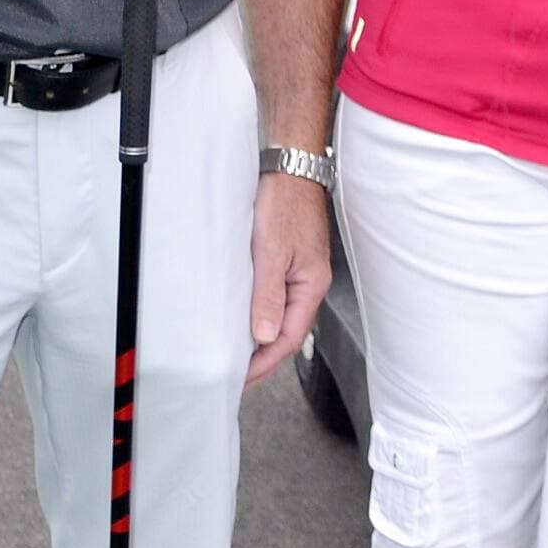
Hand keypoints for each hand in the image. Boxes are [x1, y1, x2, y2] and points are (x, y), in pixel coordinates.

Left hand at [246, 167, 332, 388]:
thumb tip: (264, 337)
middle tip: (236, 376)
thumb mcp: (271, 252)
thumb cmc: (285, 203)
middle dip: (263, 359)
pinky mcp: (289, 263)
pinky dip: (261, 316)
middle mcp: (309, 284)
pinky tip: (245, 320)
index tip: (240, 378)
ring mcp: (300, 274)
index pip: (287, 339)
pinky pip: (276, 300)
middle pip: (286, 333)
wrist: (291, 169)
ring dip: (260, 339)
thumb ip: (268, 296)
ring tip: (237, 355)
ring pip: (281, 317)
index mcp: (311, 286)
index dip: (264, 363)